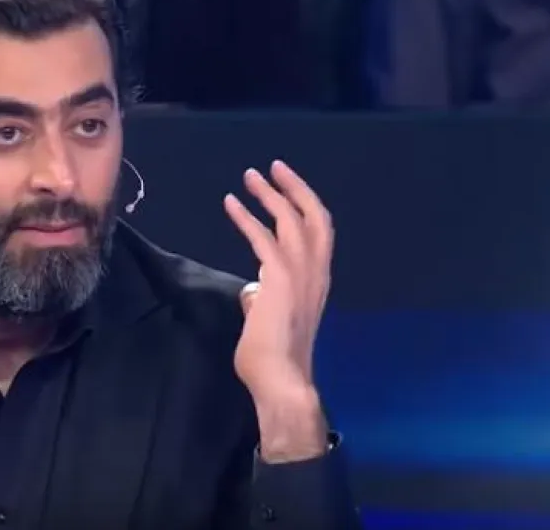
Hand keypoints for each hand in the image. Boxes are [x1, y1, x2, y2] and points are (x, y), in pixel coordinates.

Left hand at [224, 161, 332, 459]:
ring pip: (291, 220)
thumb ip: (265, 301)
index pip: (319, 233)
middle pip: (313, 217)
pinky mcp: (278, 280)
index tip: (287, 187)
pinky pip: (262, 238)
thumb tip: (253, 292)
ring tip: (249, 177)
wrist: (281, 380)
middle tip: (273, 168)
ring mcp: (300, 275)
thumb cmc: (272, 358)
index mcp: (318, 281)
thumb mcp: (271, 321)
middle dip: (295, 188)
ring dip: (269, 194)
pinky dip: (246, 217)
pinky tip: (230, 203)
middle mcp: (315, 273)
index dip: (305, 205)